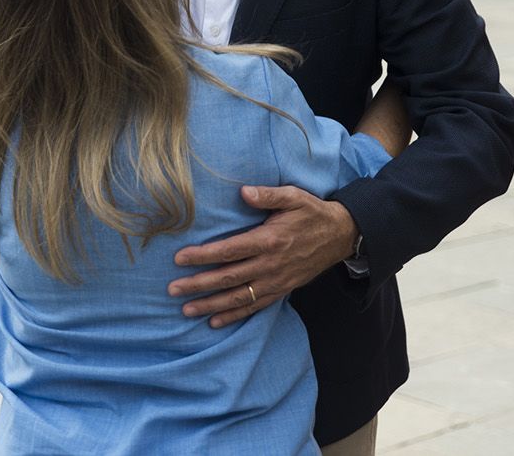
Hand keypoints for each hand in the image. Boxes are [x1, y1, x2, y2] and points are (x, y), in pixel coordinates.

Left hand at [168, 185, 355, 327]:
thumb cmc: (312, 213)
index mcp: (270, 240)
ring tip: (186, 310)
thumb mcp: (293, 197)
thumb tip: (243, 192)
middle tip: (173, 290)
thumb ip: (268, 195)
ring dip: (211, 305)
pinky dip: (234, 316)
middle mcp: (271, 265)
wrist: (340, 236)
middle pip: (229, 279)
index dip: (203, 256)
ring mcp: (276, 281)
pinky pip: (254, 307)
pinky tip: (214, 321)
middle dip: (199, 285)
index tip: (179, 259)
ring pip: (239, 298)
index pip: (230, 250)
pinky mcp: (281, 291)